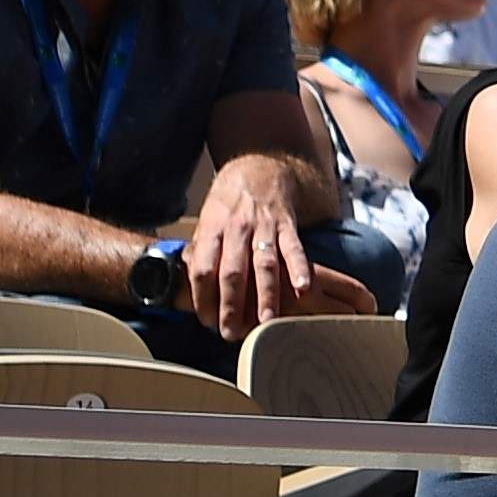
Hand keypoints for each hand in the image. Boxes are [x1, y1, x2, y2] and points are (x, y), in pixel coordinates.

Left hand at [179, 157, 325, 338]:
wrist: (259, 164)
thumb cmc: (230, 198)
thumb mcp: (207, 219)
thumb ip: (203, 250)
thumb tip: (193, 283)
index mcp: (212, 229)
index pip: (202, 270)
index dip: (202, 298)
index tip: (206, 321)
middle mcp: (236, 228)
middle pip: (231, 272)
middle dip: (231, 305)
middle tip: (232, 332)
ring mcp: (263, 226)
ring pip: (263, 264)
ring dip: (266, 294)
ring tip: (267, 320)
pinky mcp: (287, 224)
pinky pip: (294, 248)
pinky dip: (300, 268)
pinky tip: (303, 288)